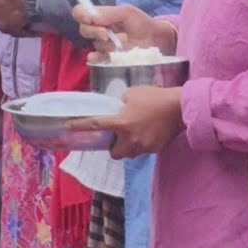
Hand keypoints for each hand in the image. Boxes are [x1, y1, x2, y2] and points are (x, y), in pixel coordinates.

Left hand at [68, 86, 183, 158]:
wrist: (179, 107)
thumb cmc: (155, 97)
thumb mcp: (133, 93)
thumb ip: (122, 103)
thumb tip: (119, 108)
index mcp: (122, 123)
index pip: (96, 125)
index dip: (80, 126)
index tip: (68, 127)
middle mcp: (130, 139)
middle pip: (114, 153)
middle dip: (114, 147)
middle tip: (118, 137)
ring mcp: (143, 147)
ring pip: (129, 154)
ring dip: (128, 147)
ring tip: (136, 134)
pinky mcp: (155, 150)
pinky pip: (143, 151)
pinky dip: (142, 144)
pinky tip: (150, 133)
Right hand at [73, 4, 173, 58]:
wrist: (155, 40)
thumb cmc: (141, 23)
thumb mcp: (127, 12)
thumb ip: (110, 13)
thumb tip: (92, 17)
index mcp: (101, 16)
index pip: (81, 12)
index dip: (81, 14)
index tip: (89, 18)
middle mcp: (99, 30)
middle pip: (84, 30)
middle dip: (94, 31)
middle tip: (106, 33)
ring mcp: (103, 45)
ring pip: (95, 44)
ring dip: (108, 44)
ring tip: (124, 42)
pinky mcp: (108, 58)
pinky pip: (96, 59)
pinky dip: (95, 58)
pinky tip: (97, 58)